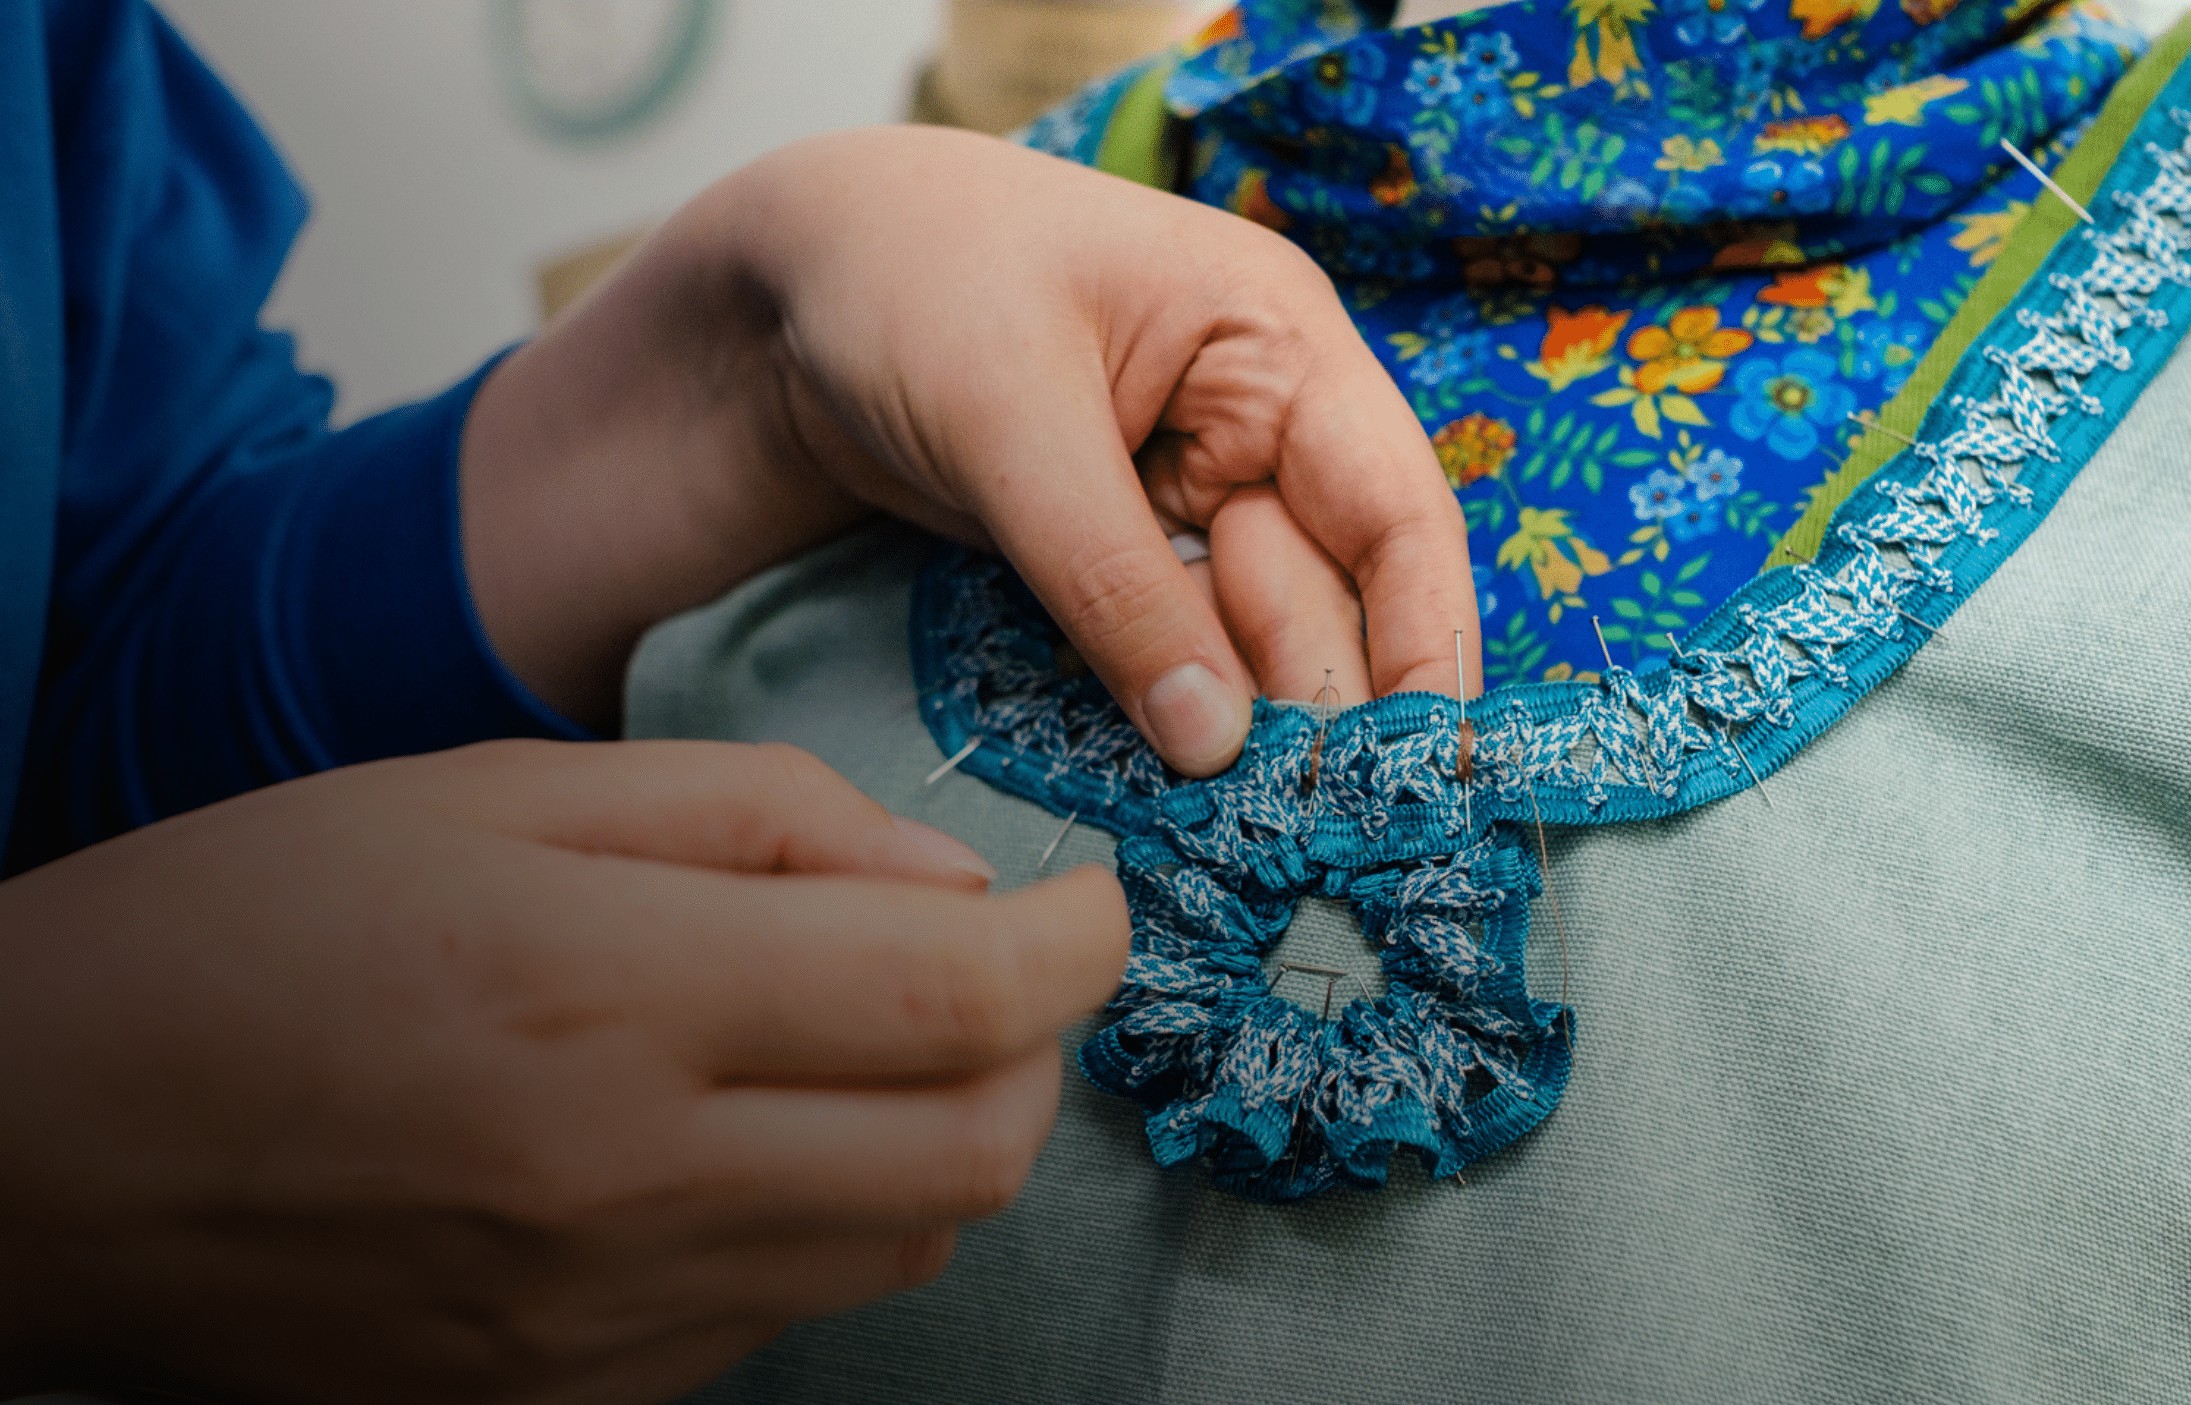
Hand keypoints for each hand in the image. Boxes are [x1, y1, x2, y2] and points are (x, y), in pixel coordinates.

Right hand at [0, 741, 1124, 1403]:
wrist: (40, 1143)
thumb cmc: (255, 924)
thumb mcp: (506, 793)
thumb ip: (758, 819)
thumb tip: (951, 876)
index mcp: (614, 994)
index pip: (964, 997)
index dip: (1077, 941)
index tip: (1087, 898)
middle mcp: (631, 1187)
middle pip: (977, 1150)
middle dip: (1035, 1049)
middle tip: (987, 967)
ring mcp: (604, 1325)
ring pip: (904, 1243)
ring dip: (940, 1134)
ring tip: (855, 1041)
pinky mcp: (571, 1400)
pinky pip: (788, 1314)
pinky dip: (821, 1219)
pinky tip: (735, 1140)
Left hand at [461, 124, 1480, 770]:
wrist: (762, 290)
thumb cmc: (899, 281)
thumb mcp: (1011, 424)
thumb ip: (1116, 587)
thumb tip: (1218, 746)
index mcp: (1274, 342)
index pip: (1397, 509)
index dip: (1428, 642)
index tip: (1429, 771)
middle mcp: (1257, 424)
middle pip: (1329, 597)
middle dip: (1325, 718)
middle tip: (1317, 845)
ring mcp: (1187, 498)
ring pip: (1252, 644)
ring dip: (1252, 739)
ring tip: (1258, 847)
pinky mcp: (1119, 558)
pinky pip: (1173, 656)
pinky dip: (1177, 722)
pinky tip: (1186, 800)